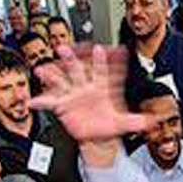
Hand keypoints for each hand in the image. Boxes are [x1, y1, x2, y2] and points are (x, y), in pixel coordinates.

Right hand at [30, 46, 148, 144]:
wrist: (98, 134)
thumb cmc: (110, 123)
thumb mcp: (124, 123)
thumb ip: (135, 121)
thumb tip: (150, 122)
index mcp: (102, 87)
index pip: (103, 72)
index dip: (103, 61)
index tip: (102, 49)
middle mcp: (85, 87)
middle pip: (77, 70)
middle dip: (70, 59)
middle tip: (63, 48)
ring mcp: (73, 95)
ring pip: (61, 81)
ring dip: (51, 75)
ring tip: (41, 69)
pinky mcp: (63, 106)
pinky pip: (50, 103)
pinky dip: (41, 102)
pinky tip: (32, 101)